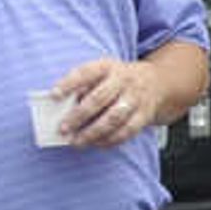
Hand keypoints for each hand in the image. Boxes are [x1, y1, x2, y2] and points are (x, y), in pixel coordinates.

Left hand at [45, 55, 166, 148]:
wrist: (157, 82)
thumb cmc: (118, 79)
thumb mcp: (103, 72)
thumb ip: (85, 85)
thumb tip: (63, 108)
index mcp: (108, 66)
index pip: (86, 72)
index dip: (69, 83)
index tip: (53, 95)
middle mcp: (123, 80)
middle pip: (99, 99)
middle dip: (78, 116)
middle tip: (63, 128)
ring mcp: (135, 98)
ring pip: (113, 118)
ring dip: (92, 132)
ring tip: (76, 141)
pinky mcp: (144, 115)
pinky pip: (126, 131)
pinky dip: (109, 140)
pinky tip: (95, 143)